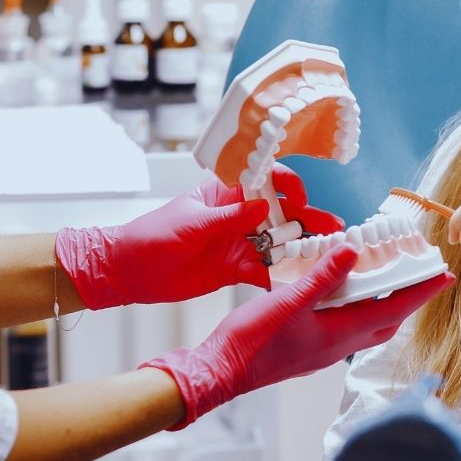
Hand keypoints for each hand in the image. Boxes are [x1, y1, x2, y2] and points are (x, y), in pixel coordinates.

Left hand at [56, 164, 343, 308]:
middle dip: (306, 218)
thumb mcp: (190, 224)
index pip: (263, 180)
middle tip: (332, 227)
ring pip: (278, 242)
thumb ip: (229, 217)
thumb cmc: (150, 236)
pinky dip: (282, 274)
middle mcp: (237, 216)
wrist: (128, 272)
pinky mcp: (235, 269)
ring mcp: (238, 243)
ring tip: (328, 253)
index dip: (286, 185)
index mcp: (224, 194)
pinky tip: (302, 279)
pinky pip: (265, 269)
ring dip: (302, 247)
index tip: (300, 197)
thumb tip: (263, 206)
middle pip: (279, 213)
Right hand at [141, 245, 454, 427]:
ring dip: (384, 302)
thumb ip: (322, 277)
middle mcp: (338, 345)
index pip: (393, 310)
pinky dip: (357, 307)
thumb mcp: (288, 302)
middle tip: (424, 275)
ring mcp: (323, 349)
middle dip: (409, 298)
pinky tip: (345, 292)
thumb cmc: (251, 341)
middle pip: (386, 320)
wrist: (220, 371)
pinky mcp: (309, 348)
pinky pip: (346, 325)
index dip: (420, 292)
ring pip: (367, 324)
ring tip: (391, 278)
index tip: (445, 277)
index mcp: (340, 335)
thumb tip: (353, 252)